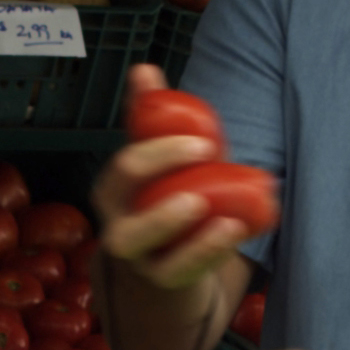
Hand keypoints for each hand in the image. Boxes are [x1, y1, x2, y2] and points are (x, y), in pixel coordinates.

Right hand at [93, 64, 248, 291]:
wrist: (165, 257)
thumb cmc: (162, 194)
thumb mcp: (158, 156)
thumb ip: (151, 115)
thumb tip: (144, 69)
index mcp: (112, 192)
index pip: (127, 169)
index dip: (162, 154)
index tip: (205, 143)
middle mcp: (117, 229)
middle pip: (131, 220)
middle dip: (165, 204)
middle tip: (205, 179)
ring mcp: (140, 261)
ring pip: (156, 254)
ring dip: (189, 236)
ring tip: (226, 219)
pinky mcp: (165, 281)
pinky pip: (184, 271)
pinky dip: (211, 251)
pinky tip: (238, 230)